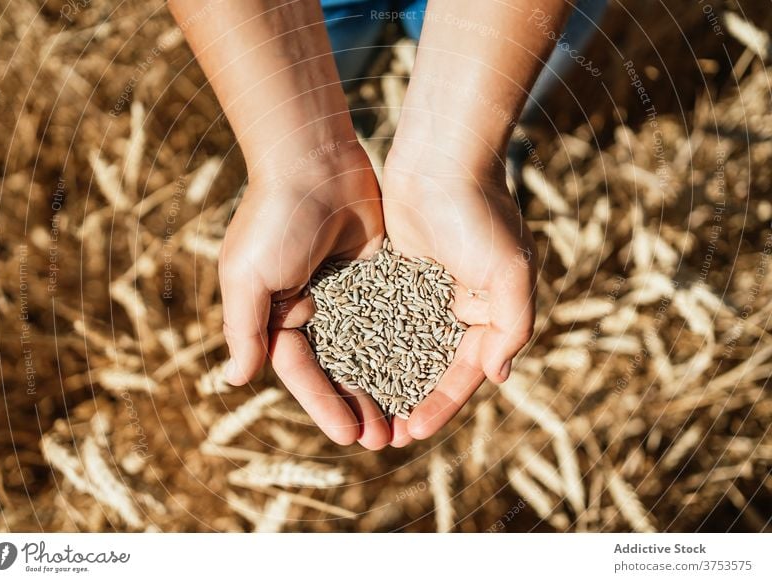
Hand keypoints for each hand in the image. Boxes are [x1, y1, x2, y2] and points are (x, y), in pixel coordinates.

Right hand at [219, 144, 390, 448]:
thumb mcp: (247, 276)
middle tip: (385, 439)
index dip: (325, 406)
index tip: (350, 435)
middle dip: (359, 406)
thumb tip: (235, 380)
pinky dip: (407, 346)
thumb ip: (244, 330)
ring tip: (407, 420)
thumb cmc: (274, 217)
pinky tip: (426, 374)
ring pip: (371, 352)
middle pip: (339, 371)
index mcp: (277, 315)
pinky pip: (394, 318)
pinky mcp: (378, 275)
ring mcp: (347, 294)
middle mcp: (312, 310)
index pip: (302, 373)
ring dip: (385, 386)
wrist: (314, 159)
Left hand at [382, 151, 536, 444]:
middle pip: (431, 368)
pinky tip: (344, 368)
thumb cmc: (482, 214)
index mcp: (488, 312)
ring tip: (361, 412)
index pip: (464, 372)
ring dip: (384, 381)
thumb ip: (511, 327)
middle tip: (384, 435)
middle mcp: (456, 306)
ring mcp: (423, 292)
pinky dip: (365, 344)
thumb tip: (498, 377)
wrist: (441, 159)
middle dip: (411, 401)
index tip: (414, 432)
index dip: (442, 404)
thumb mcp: (510, 274)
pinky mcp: (393, 274)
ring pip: (401, 348)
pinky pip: (378, 318)